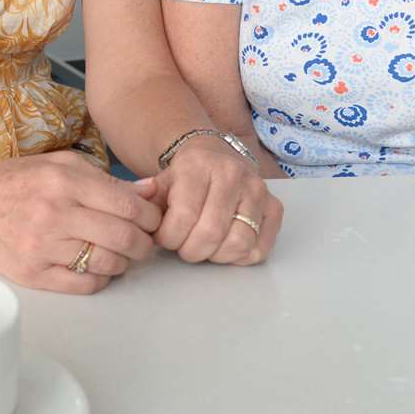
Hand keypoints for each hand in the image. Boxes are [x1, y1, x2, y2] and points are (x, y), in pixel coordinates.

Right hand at [0, 152, 161, 293]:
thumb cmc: (15, 180)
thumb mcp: (59, 166)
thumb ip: (105, 180)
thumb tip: (151, 192)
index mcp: (63, 181)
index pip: (128, 205)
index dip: (151, 216)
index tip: (153, 220)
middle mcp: (54, 213)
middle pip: (123, 237)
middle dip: (145, 244)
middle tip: (145, 242)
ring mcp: (42, 246)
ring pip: (107, 263)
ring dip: (124, 262)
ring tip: (121, 254)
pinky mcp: (32, 273)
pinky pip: (84, 284)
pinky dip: (101, 278)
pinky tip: (98, 267)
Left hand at [148, 140, 282, 264]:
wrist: (214, 155)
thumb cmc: (185, 176)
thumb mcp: (161, 181)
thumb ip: (147, 198)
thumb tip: (140, 212)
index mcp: (198, 165)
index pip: (185, 215)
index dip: (170, 238)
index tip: (164, 239)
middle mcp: (232, 174)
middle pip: (212, 233)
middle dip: (191, 251)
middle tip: (183, 248)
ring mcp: (257, 191)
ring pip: (239, 243)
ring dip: (216, 256)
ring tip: (203, 248)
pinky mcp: (274, 207)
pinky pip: (260, 248)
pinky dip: (240, 257)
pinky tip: (224, 247)